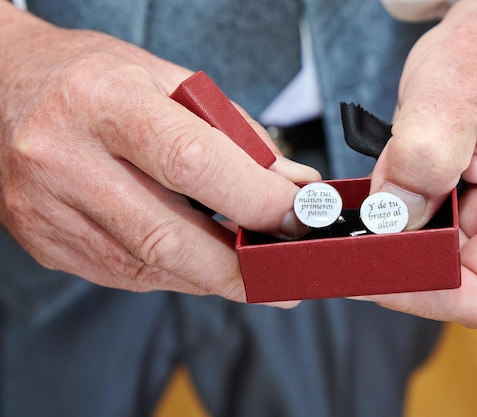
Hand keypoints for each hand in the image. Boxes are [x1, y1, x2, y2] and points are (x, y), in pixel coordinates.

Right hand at [0, 5, 319, 299]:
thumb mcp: (168, 81)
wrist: (4, 88)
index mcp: (102, 102)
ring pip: (150, 267)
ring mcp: (49, 210)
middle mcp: (65, 159)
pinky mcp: (47, 244)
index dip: (255, 199)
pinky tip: (196, 257)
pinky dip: (176, 272)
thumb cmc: (93, 79)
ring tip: (246, 265)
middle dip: (239, 268)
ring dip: (211, 275)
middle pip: (168, 237)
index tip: (297, 217)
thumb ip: (234, 135)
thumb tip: (290, 185)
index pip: (191, 162)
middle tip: (282, 275)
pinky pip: (128, 275)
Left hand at [367, 0, 476, 326]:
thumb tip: (390, 220)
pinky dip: (385, 222)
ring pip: (423, 262)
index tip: (369, 268)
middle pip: (446, 285)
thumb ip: (422, 161)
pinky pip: (413, 234)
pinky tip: (372, 195)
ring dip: (387, 240)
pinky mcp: (451, 208)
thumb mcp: (448, 99)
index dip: (421, 292)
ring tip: (367, 200)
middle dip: (394, 264)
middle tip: (347, 241)